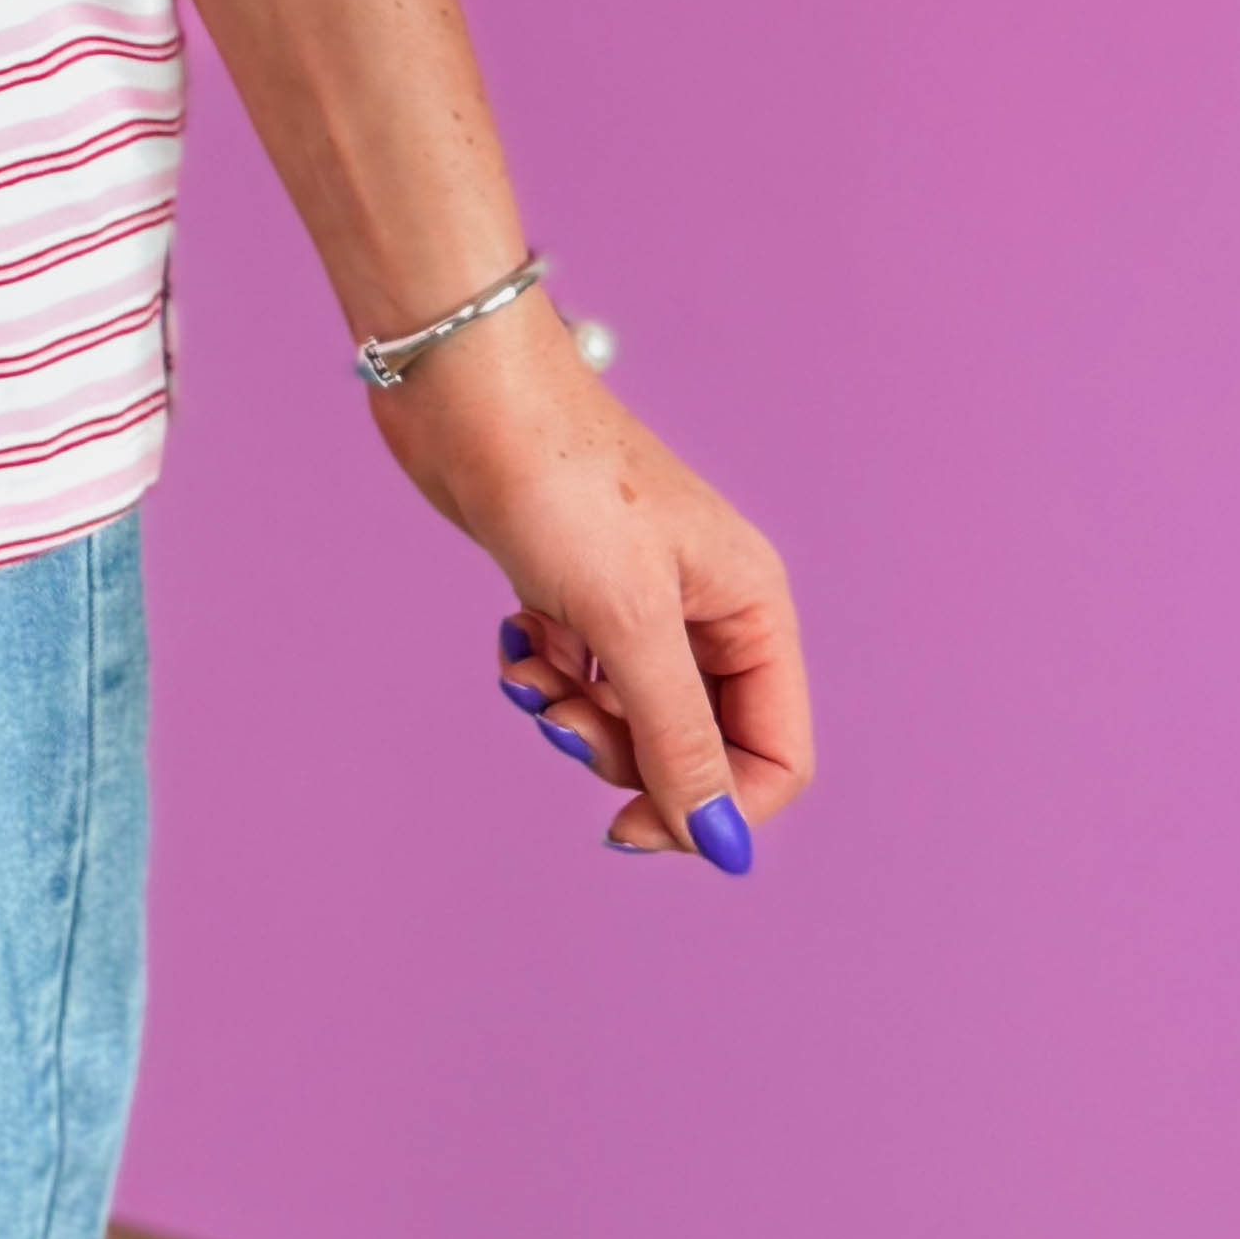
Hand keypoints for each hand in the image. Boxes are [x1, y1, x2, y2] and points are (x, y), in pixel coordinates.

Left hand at [368, 294, 809, 869]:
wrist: (465, 391)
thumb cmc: (557, 483)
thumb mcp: (628, 621)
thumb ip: (678, 739)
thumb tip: (723, 847)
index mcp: (752, 609)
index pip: (774, 756)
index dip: (712, 808)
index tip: (629, 827)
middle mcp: (709, 608)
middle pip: (695, 745)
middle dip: (622, 754)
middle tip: (560, 721)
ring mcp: (641, 599)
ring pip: (628, 718)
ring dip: (572, 715)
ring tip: (528, 670)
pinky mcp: (577, 591)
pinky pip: (578, 677)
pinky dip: (543, 674)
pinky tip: (513, 636)